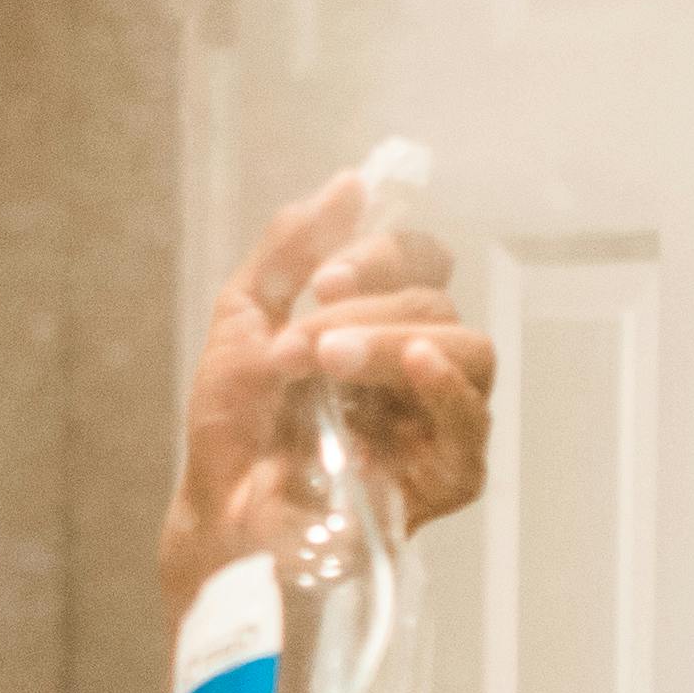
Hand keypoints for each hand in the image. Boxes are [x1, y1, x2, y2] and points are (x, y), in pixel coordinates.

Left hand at [160, 167, 496, 607]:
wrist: (219, 509)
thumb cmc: (236, 424)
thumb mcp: (245, 318)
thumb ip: (292, 248)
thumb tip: (352, 183)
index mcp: (381, 320)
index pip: (421, 260)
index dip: (381, 255)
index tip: (323, 282)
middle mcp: (421, 363)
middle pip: (435, 305)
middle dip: (366, 313)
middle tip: (305, 348)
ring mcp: (439, 420)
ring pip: (467, 352)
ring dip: (396, 343)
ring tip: (335, 363)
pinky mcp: (447, 477)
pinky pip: (474, 428)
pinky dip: (450, 390)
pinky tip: (419, 368)